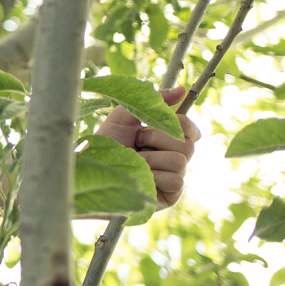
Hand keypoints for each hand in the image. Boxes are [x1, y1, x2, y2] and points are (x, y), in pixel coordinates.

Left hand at [96, 85, 199, 208]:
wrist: (92, 169)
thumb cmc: (107, 144)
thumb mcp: (125, 117)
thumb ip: (152, 102)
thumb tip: (181, 90)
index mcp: (167, 139)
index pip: (192, 130)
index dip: (182, 123)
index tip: (158, 122)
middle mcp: (174, 158)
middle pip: (188, 143)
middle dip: (156, 137)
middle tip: (136, 141)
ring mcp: (174, 178)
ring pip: (180, 160)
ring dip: (150, 158)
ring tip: (134, 160)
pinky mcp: (171, 196)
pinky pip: (176, 179)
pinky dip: (153, 175)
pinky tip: (139, 176)